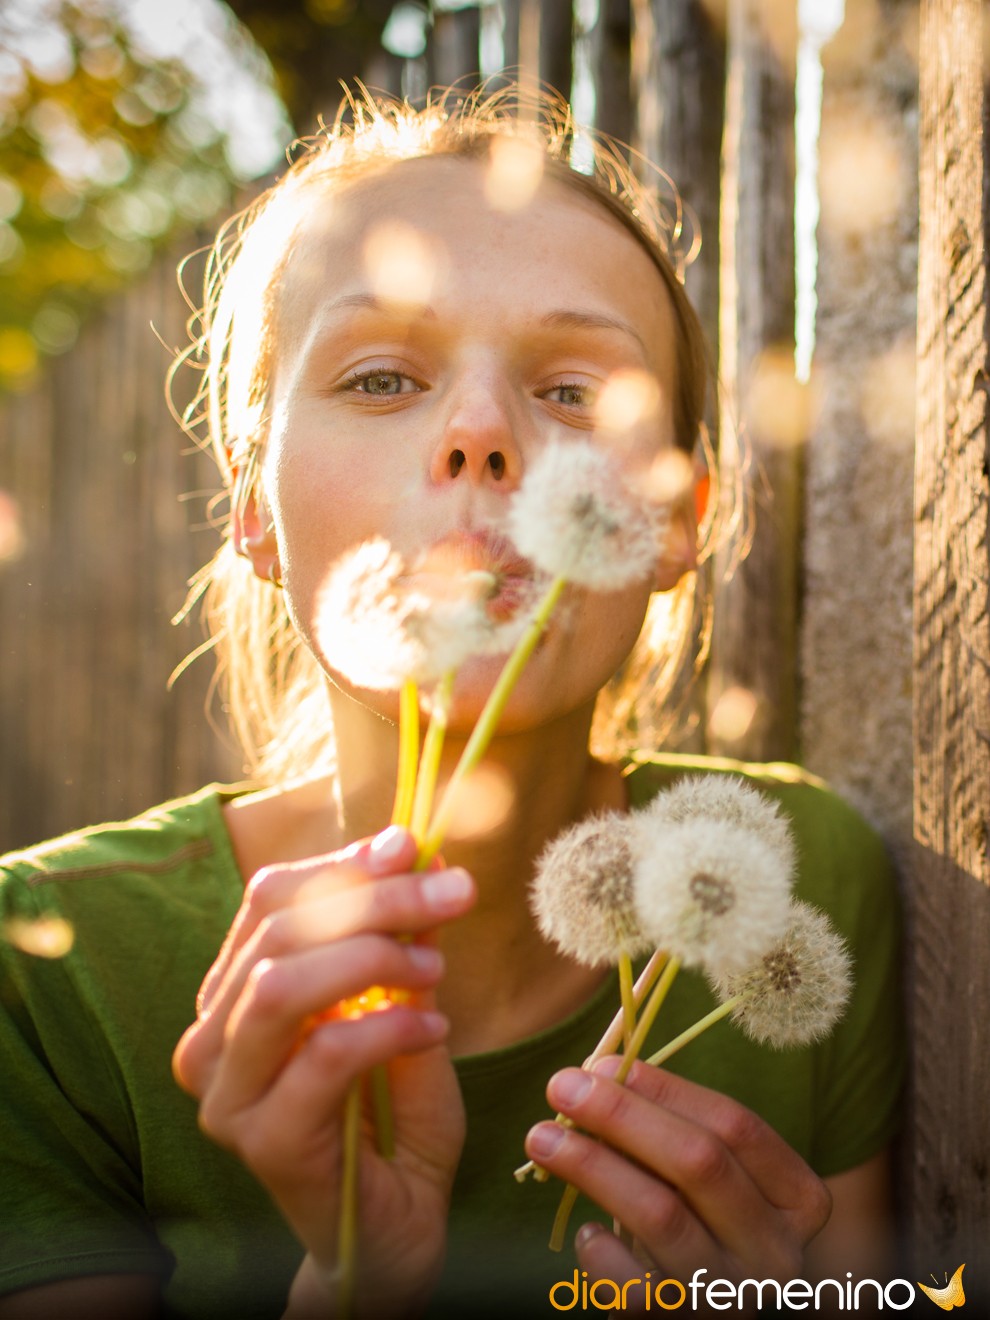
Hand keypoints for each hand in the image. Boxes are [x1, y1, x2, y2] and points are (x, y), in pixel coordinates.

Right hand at [172, 826, 475, 1317]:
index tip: (412, 847)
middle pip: (280, 933)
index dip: (342, 862)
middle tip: (454, 894)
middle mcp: (211, 1039)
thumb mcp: (405, 1007)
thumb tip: (424, 854)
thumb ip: (404, 941)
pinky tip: (433, 1027)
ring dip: (373, 957)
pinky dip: (388, 1026)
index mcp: (233, 995)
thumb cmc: (394, 1117)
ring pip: (281, 985)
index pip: (269, 900)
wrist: (394, 1231)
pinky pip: (323, 1054)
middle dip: (377, 900)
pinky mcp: (262, 1140)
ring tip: (435, 970)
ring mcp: (226, 1094)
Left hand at [524, 1058, 831, 1312]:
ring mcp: (733, 1296)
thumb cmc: (697, 1225)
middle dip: (622, 1115)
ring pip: (661, 1215)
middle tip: (562, 1085)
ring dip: (593, 1166)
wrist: (699, 1318)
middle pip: (699, 1162)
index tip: (607, 1063)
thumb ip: (665, 1125)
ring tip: (542, 1138)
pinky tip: (585, 1231)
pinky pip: (633, 1286)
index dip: (667, 1089)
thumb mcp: (700, 1178)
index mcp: (796, 1199)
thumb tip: (598, 1071)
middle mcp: (776, 1251)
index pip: (735, 1124)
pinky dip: (600, 1251)